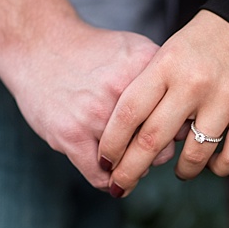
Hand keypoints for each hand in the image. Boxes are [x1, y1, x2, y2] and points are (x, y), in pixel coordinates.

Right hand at [0, 17, 175, 188]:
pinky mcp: (70, 136)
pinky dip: (110, 182)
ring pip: (131, 164)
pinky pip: (99, 175)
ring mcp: (95, 116)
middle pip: (160, 144)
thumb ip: (163, 78)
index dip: (180, 131)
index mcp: (146, 70)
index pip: (181, 117)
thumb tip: (188, 115)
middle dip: (158, 153)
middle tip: (150, 151)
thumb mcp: (134, 50)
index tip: (172, 135)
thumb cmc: (91, 52)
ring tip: (129, 162)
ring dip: (133, 168)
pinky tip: (111, 177)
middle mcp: (124, 93)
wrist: (39, 46)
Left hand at [97, 10, 228, 195]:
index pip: (128, 113)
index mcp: (165, 66)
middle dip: (130, 171)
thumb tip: (123, 137)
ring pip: (193, 155)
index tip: (104, 162)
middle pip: (151, 141)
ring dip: (181, 172)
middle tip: (120, 187)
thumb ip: (147, 90)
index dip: (111, 144)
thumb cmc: (202, 41)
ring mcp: (225, 98)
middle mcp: (192, 83)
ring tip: (178, 171)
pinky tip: (210, 165)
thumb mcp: (166, 54)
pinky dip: (217, 169)